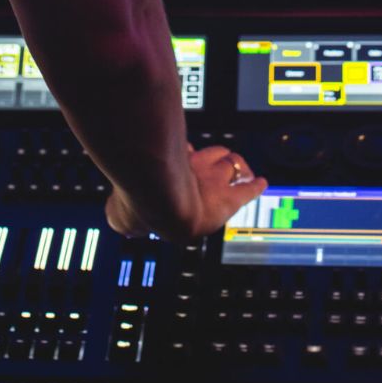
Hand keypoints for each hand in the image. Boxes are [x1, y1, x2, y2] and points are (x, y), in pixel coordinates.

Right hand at [105, 144, 267, 241]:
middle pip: (207, 157)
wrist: (162, 202)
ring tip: (238, 168)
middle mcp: (190, 167)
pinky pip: (249, 188)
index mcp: (166, 167)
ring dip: (232, 168)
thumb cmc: (140, 202)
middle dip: (211, 160)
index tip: (183, 158)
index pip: (179, 159)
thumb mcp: (120, 216)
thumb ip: (122, 218)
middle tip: (214, 165)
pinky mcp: (230, 197)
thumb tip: (121, 225)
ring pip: (228, 166)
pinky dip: (256, 186)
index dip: (182, 160)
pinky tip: (261, 183)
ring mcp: (211, 179)